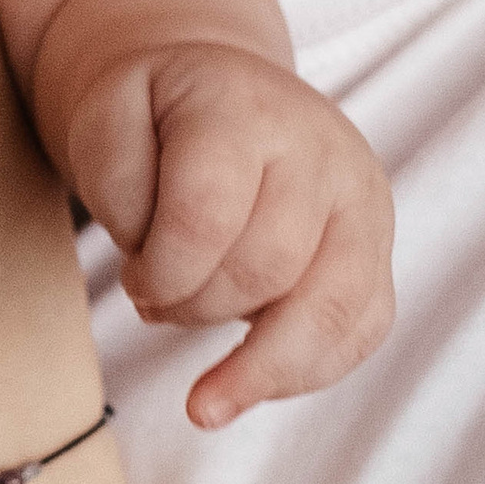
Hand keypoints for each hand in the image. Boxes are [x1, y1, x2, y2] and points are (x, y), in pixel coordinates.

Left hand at [60, 40, 394, 429]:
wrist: (223, 91)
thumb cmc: (158, 117)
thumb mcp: (105, 117)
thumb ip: (115, 185)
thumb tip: (157, 272)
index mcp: (246, 107)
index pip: (206, 216)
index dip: (160, 271)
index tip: (133, 281)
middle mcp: (323, 149)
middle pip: (265, 269)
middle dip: (197, 309)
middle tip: (158, 301)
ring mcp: (364, 200)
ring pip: (331, 313)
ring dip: (256, 366)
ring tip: (206, 393)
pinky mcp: (380, 249)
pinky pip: (362, 332)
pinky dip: (304, 371)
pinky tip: (252, 379)